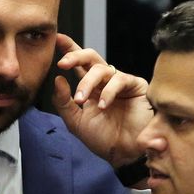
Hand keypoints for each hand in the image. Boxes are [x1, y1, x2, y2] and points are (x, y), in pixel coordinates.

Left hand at [53, 33, 151, 166]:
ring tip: (81, 99)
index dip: (70, 49)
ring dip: (87, 82)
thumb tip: (58, 78)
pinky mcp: (136, 86)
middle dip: (75, 55)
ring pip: (101, 68)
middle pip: (91, 57)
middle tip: (62, 63)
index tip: (57, 39)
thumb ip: (63, 102)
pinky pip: (119, 80)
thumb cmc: (102, 139)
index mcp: (91, 88)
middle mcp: (105, 82)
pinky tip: (103, 106)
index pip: (79, 65)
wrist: (123, 154)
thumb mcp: (75, 122)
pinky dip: (108, 92)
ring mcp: (120, 83)